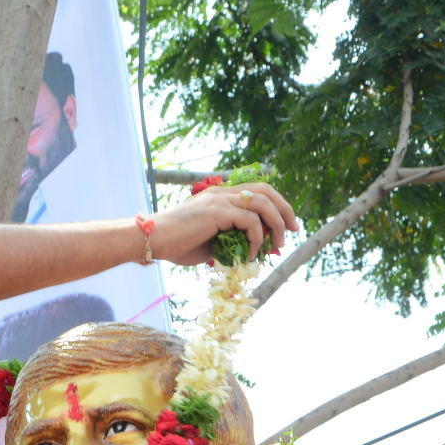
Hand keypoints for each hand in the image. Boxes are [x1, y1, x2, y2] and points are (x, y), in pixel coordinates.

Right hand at [146, 182, 299, 265]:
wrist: (151, 240)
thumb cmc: (173, 245)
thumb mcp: (208, 243)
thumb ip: (228, 242)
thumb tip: (248, 252)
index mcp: (219, 196)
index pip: (257, 191)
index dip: (276, 205)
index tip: (286, 225)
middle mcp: (221, 193)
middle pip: (266, 191)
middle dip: (284, 210)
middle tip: (294, 229)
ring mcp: (220, 200)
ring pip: (262, 204)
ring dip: (276, 225)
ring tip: (277, 245)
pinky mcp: (217, 212)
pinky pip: (250, 222)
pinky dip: (256, 239)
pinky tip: (251, 253)